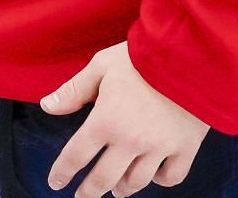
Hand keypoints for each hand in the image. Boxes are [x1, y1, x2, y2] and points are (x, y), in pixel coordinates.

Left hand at [42, 43, 208, 196]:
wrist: (190, 54)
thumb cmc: (142, 56)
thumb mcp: (101, 66)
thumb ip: (74, 90)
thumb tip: (46, 106)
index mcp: (106, 120)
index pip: (77, 155)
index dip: (63, 172)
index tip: (56, 183)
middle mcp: (130, 141)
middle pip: (104, 178)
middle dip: (89, 192)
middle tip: (82, 197)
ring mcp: (160, 148)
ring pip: (136, 181)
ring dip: (122, 188)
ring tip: (115, 190)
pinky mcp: (186, 147)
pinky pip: (171, 176)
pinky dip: (160, 180)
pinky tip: (153, 177)